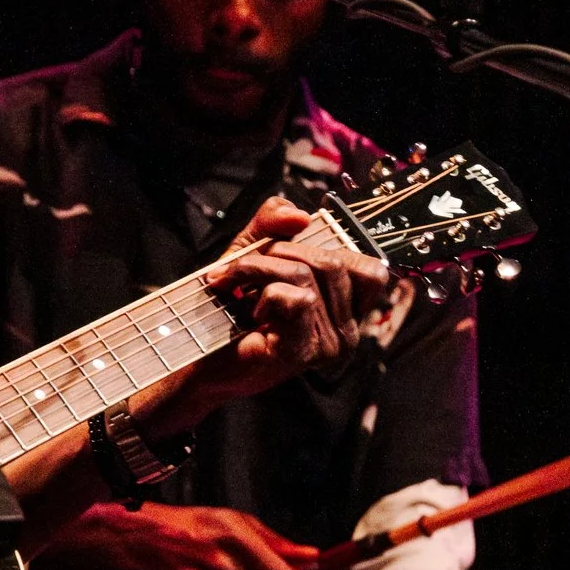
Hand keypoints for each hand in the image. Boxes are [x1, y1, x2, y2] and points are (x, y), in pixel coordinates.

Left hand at [191, 197, 390, 406]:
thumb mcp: (252, 249)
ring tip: (236, 284)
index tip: (284, 253)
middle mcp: (347, 331)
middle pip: (332, 263)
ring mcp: (328, 346)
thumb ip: (274, 221)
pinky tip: (250, 310)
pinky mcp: (302, 353)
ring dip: (259, 269)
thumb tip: (300, 216)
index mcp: (348, 309)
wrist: (198, 349)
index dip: (327, 248)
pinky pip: (297, 299)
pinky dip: (264, 292)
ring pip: (306, 276)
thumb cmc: (230, 304)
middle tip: (245, 266)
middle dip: (280, 251)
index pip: (371, 270)